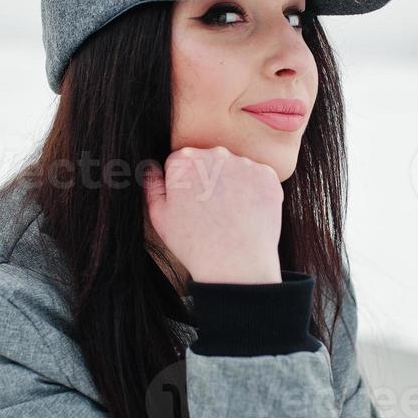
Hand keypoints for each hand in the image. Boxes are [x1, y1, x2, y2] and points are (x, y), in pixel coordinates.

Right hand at [143, 145, 282, 283]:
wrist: (235, 264)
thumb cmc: (193, 243)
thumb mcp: (159, 216)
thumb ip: (152, 186)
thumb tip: (150, 167)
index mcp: (184, 160)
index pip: (181, 162)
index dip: (184, 185)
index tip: (190, 205)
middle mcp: (215, 154)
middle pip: (209, 161)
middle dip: (208, 180)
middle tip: (211, 211)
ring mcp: (244, 163)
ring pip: (235, 169)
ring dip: (233, 185)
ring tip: (230, 216)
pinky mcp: (267, 176)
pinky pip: (258, 179)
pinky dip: (254, 193)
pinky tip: (247, 215)